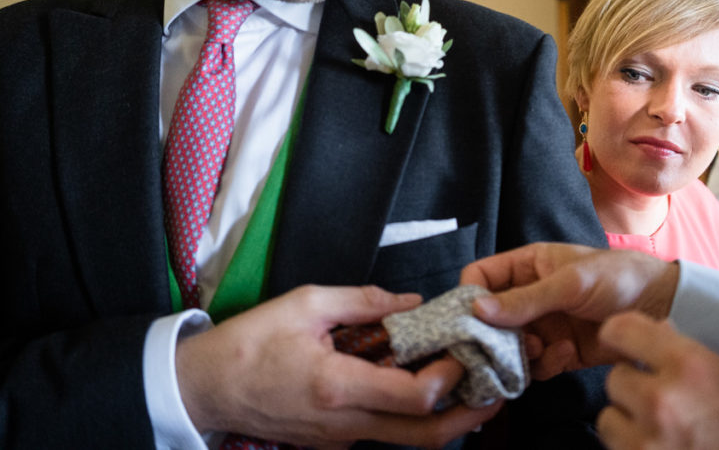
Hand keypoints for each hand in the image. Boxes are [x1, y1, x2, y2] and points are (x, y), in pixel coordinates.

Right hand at [176, 285, 499, 447]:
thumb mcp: (307, 303)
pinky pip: (382, 434)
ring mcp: (339, 439)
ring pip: (405, 441)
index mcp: (339, 387)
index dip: (449, 379)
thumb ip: (365, 301)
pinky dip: (410, 417)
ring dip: (443, 420)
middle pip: (423, 437)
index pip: (414, 399)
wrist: (206, 387)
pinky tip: (420, 388)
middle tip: (495, 393)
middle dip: (467, 419)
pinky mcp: (333, 441)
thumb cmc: (251, 342)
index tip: (461, 352)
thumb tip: (412, 302)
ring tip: (468, 389)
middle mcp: (345, 423)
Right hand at [460, 243, 678, 379]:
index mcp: (528, 265)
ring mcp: (544, 325)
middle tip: (502, 346)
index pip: (481, 276)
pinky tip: (564, 355)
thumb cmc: (619, 277)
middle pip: (489, 318)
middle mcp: (530, 295)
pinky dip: (543, 366)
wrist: (662, 307)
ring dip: (518, 353)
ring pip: (508, 346)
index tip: (467, 319)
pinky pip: (534, 366)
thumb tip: (477, 310)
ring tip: (541, 348)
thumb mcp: (570, 283)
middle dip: (492, 334)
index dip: (468, 295)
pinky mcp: (559, 352)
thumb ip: (525, 298)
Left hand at [596, 312, 718, 449]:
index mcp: (689, 365)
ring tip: (656, 428)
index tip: (620, 341)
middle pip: (615, 379)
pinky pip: (616, 449)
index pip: (622, 330)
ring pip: (608, 419)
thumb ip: (690, 353)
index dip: (619, 334)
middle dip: (633, 386)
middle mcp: (663, 401)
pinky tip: (660, 447)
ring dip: (626, 422)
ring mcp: (648, 442)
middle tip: (657, 397)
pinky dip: (632, 448)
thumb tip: (657, 329)